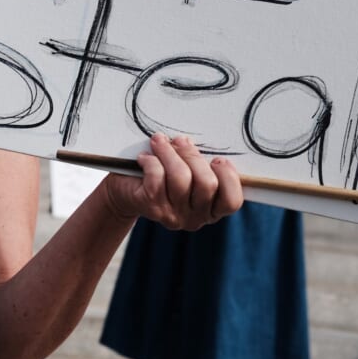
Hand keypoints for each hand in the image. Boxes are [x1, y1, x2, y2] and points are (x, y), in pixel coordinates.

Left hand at [102, 134, 243, 230]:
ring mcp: (174, 216)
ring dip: (169, 153)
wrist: (125, 192)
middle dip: (193, 155)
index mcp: (212, 210)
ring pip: (181, 178)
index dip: (229, 178)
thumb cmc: (163, 175)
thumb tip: (196, 142)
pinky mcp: (152, 208)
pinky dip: (152, 161)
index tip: (217, 159)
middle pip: (207, 184)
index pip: (232, 201)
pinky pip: (157, 178)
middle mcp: (195, 218)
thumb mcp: (188, 170)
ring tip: (159, 141)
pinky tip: (145, 157)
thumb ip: (200, 163)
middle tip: (180, 141)